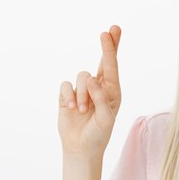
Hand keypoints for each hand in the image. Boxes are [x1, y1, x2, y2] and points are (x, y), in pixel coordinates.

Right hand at [58, 25, 122, 159]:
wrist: (81, 147)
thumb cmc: (99, 133)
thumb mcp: (105, 118)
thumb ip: (101, 98)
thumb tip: (92, 79)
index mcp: (112, 90)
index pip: (112, 66)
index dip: (111, 48)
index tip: (112, 32)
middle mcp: (99, 86)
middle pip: (101, 60)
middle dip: (107, 46)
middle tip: (108, 32)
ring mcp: (82, 90)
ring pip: (81, 77)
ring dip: (82, 94)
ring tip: (83, 110)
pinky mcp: (67, 95)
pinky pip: (66, 85)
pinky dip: (69, 96)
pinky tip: (73, 109)